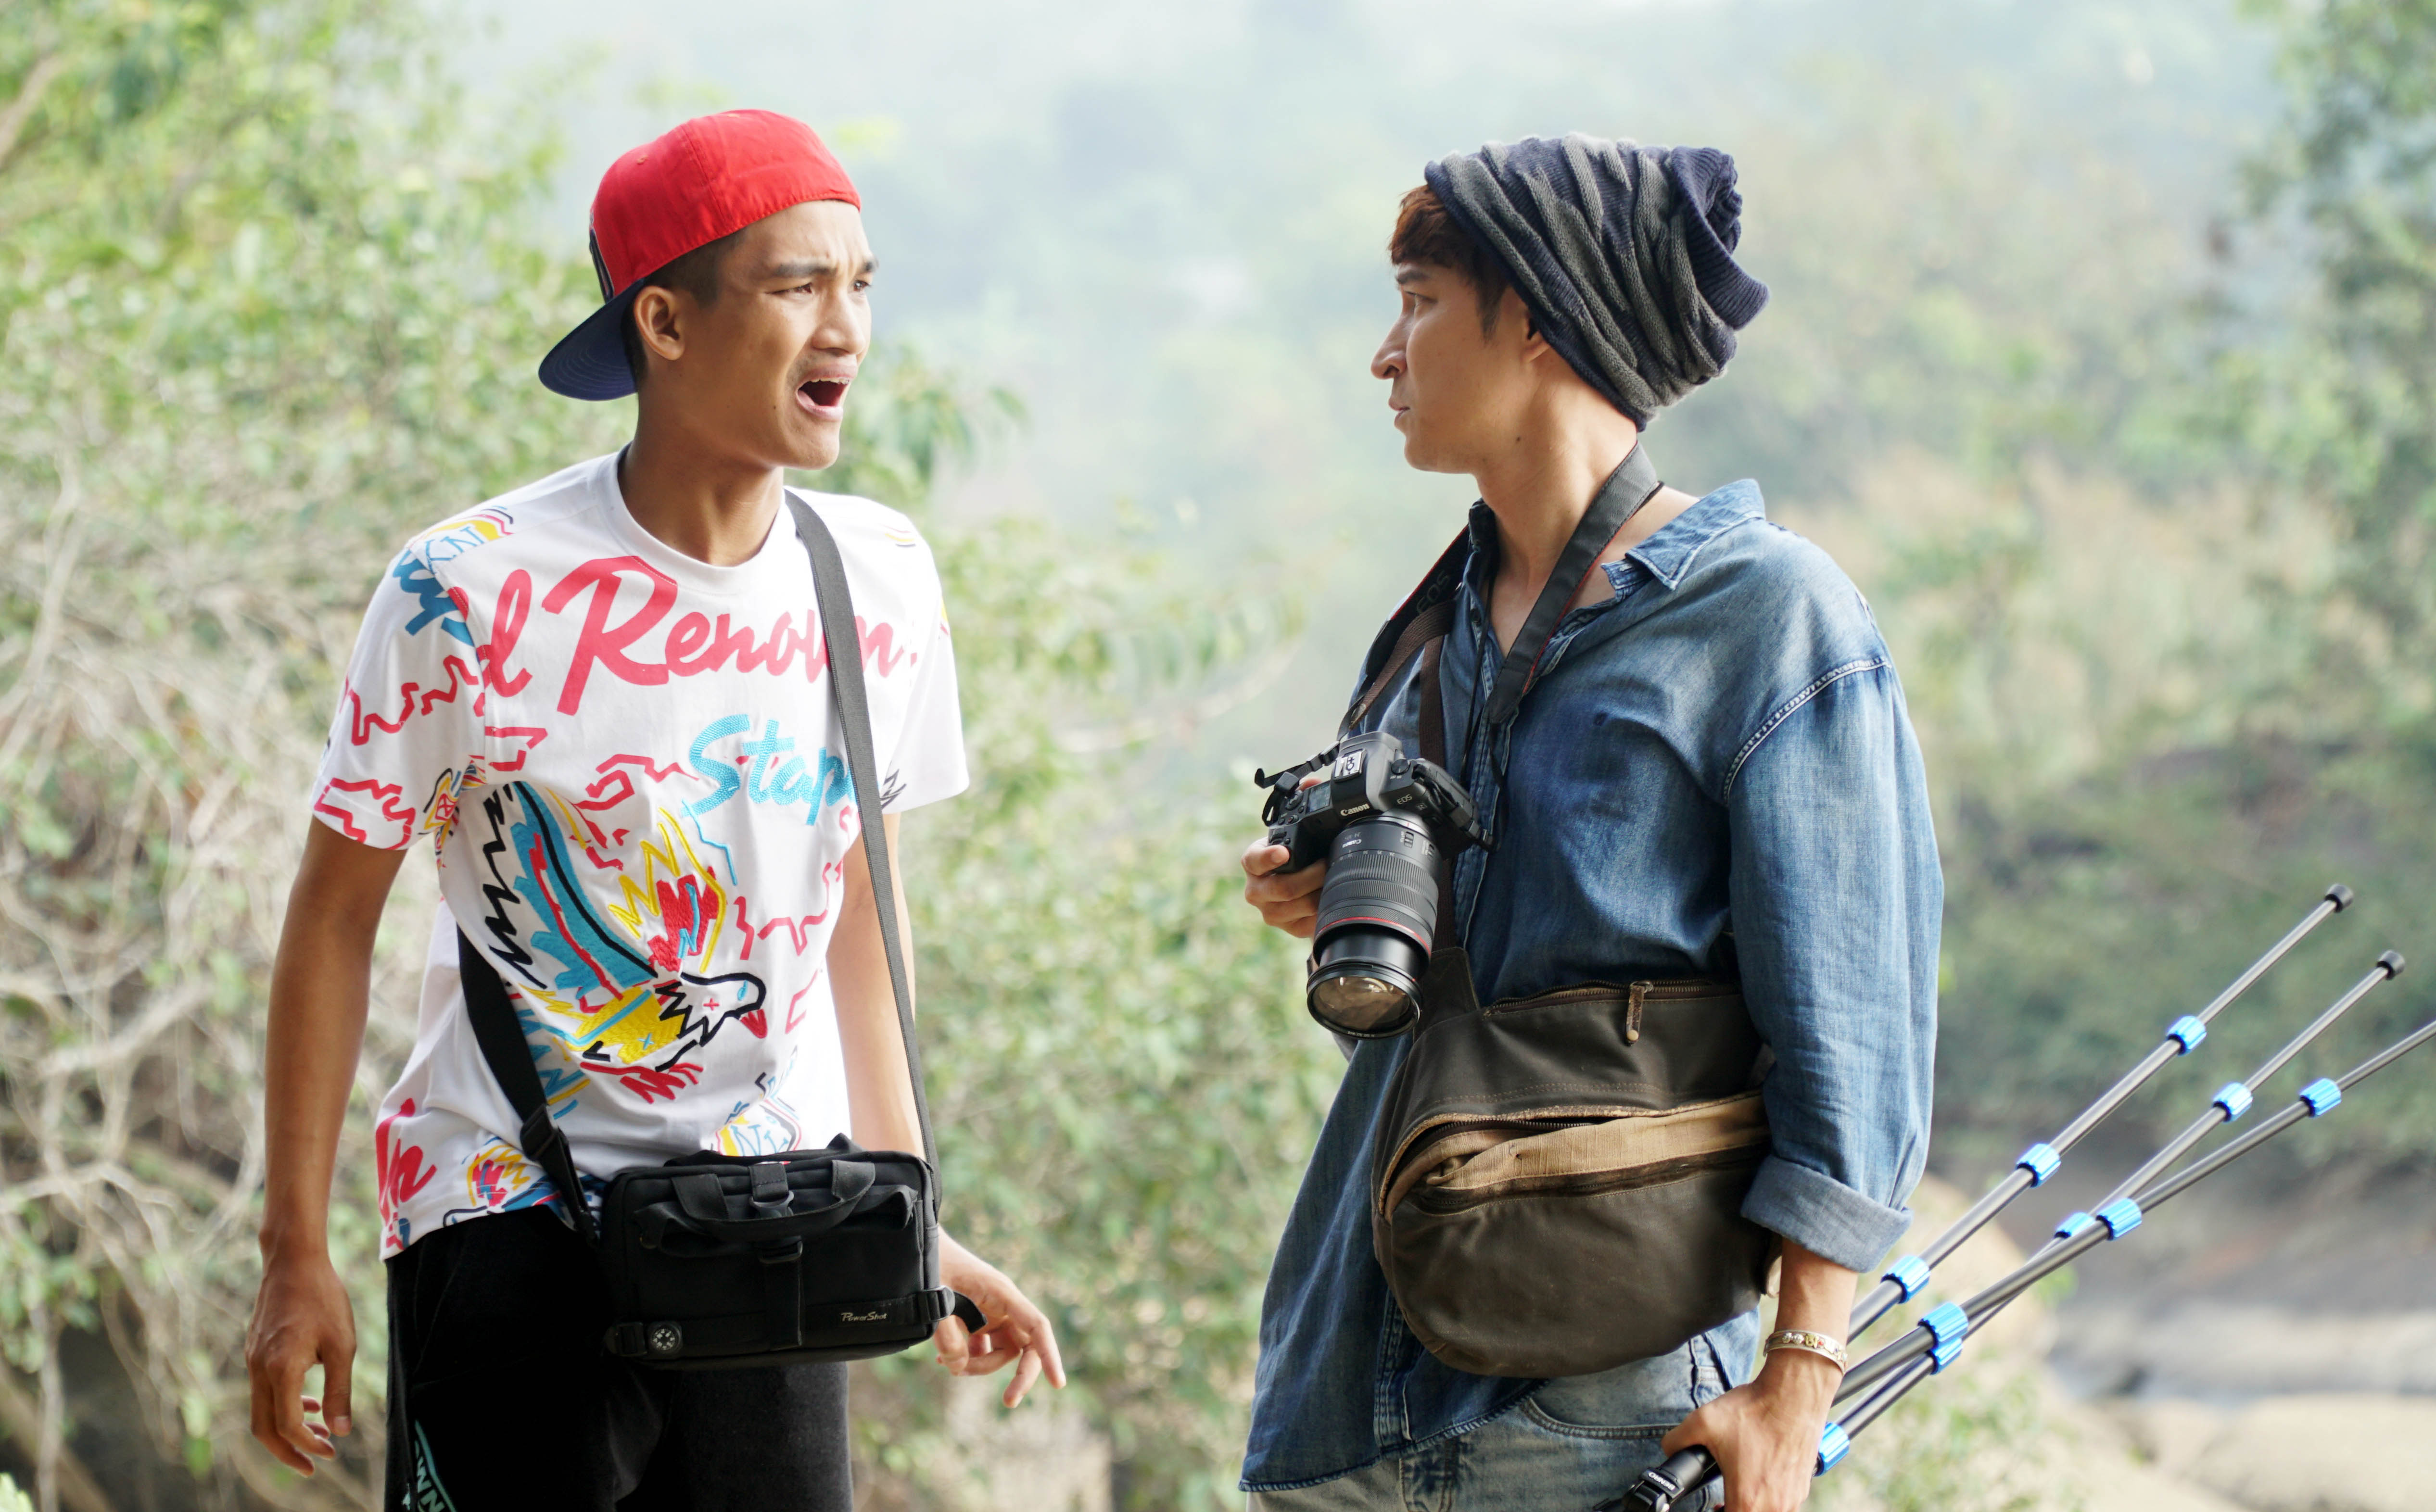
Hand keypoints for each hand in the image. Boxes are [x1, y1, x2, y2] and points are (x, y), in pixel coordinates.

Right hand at [245, 1247, 355, 1473]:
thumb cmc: (323, 1298)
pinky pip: (263, 1390)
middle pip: (264, 1428)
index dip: (308, 1445)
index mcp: (280, 1369)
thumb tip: (341, 1430)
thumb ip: (340, 1389)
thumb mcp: (342, 1344)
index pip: (287, 1425)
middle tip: (315, 1463)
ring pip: (261, 1411)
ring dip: (287, 1429)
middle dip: (288, 1451)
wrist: (293, 1261)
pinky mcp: (254, 1351)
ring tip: (319, 1435)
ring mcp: (252, 1360)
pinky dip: (283, 1405)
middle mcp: (259, 1369)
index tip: (331, 1452)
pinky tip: (310, 1402)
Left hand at [935, 1234, 1066, 1407]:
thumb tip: (957, 1367)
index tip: (1057, 1383)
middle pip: (1024, 1346)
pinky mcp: (978, 1320)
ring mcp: (992, 1313)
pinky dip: (966, 1359)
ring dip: (979, 1366)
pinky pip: (982, 1348)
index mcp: (1002, 1293)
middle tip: (1009, 1402)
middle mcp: (1003, 1305)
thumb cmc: (933, 1264)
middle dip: (1019, 1376)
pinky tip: (941, 1361)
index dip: (1049, 1355)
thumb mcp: (934, 1298)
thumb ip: (946, 1335)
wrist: (923, 1246)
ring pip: (1001, 1352)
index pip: (1036, 1327)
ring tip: (947, 1365)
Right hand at [1241, 837, 1325, 937]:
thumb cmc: (1294, 857)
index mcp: (1252, 864)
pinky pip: (1313, 920)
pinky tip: (1331, 896)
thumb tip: (1323, 829)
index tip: (1284, 853)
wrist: (1297, 884)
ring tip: (1336, 878)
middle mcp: (1256, 891)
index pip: (1255, 861)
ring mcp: (1271, 913)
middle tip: (1328, 863)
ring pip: (1304, 904)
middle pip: (1285, 888)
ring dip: (1324, 890)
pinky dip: (1327, 906)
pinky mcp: (1289, 928)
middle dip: (1314, 874)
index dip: (1269, 858)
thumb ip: (1296, 838)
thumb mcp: (1288, 843)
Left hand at [1658, 1350, 1839, 1511]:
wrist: (1794, 1395)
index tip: (1711, 1507)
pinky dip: (1769, 1498)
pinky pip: (1784, 1504)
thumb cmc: (1756, 1411)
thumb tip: (1669, 1449)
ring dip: (1751, 1506)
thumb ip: (1677, 1441)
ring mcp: (1792, 1498)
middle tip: (1719, 1504)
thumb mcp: (1703, 1422)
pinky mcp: (1802, 1486)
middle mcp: (1774, 1506)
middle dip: (1731, 1511)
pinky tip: (1758, 1478)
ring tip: (1737, 1491)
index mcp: (1747, 1500)